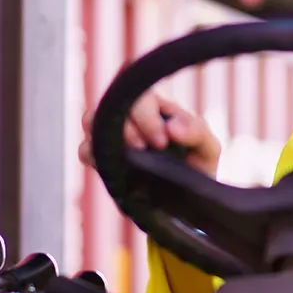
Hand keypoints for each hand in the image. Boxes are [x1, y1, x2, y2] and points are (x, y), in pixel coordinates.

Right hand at [79, 90, 221, 177]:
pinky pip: (84, 148)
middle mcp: (132, 116)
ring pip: (92, 118)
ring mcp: (115, 135)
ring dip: (103, 136)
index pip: (141, 91)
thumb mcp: (208, 149)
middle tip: (143, 149)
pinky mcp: (103, 158)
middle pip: (113, 102)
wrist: (185, 201)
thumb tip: (171, 127)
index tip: (161, 142)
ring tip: (124, 157)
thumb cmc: (198, 166)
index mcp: (158, 107)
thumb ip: (197, 132)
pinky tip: (111, 167)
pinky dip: (91, 154)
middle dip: (127, 127)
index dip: (145, 114)